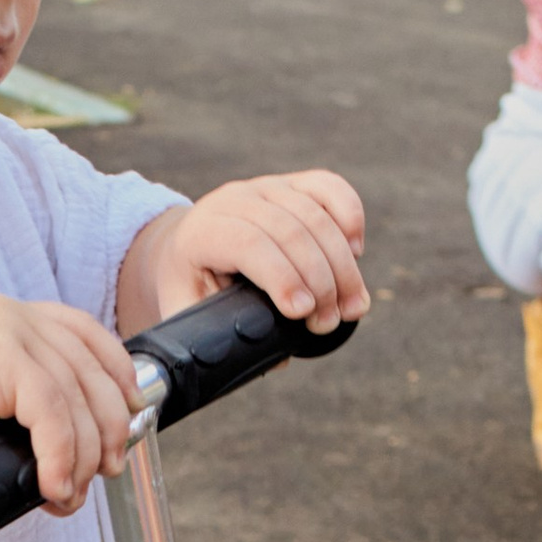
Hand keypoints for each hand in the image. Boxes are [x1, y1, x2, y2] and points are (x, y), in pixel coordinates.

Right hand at [0, 291, 142, 516]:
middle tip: (106, 470)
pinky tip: (53, 486)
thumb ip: (26, 406)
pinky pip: (54, 412)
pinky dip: (61, 455)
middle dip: (109, 426)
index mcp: (9, 318)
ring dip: (82, 454)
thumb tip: (84, 446)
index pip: (86, 334)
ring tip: (69, 492)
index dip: (117, 375)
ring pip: (77, 396)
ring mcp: (8, 328)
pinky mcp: (1, 353)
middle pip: (91, 368)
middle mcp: (13, 314)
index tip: (131, 417)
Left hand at [126, 169, 369, 334]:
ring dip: (341, 265)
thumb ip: (220, 334)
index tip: (302, 312)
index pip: (249, 243)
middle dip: (320, 282)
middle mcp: (235, 200)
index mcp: (203, 231)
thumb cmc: (190, 284)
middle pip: (290, 231)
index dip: (282, 276)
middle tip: (329, 322)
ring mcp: (266, 187)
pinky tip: (355, 252)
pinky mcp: (293, 183)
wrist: (185, 244)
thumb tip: (277, 357)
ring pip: (315, 215)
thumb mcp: (188, 310)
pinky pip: (329, 188)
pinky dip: (350, 217)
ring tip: (351, 307)